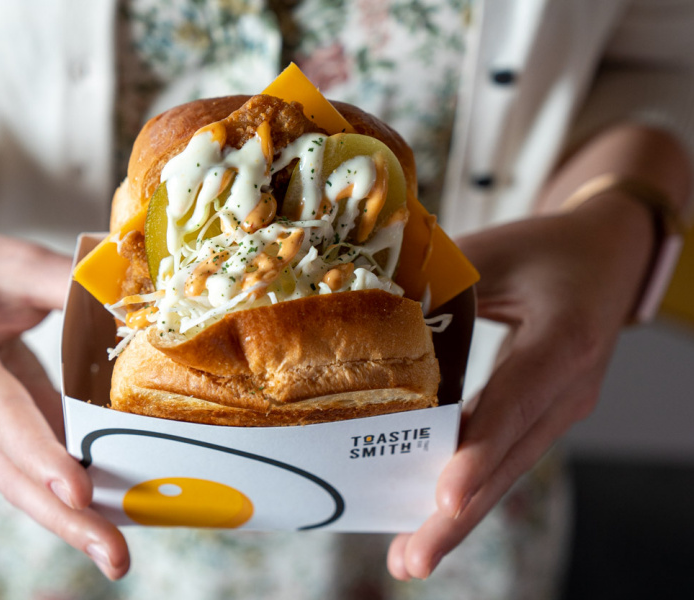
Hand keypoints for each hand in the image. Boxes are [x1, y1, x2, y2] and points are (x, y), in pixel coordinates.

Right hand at [0, 227, 129, 577]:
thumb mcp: (12, 260)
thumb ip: (69, 282)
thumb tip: (136, 303)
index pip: (1, 415)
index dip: (41, 455)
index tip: (78, 493)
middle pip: (10, 473)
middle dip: (63, 518)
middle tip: (114, 557)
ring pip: (19, 480)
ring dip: (67, 518)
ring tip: (114, 551)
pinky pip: (31, 464)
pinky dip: (65, 489)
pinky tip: (107, 509)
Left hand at [388, 193, 654, 578]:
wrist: (608, 258)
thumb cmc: (551, 249)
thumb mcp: (496, 250)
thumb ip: (438, 278)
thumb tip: (364, 301)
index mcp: (564, 338)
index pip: (517, 401)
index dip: (480, 451)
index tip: (446, 498)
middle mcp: (569, 386)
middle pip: (510, 458)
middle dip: (459, 514)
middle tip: (412, 560)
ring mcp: (560, 408)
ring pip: (508, 470)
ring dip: (461, 517)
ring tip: (411, 558)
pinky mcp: (543, 415)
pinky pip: (506, 457)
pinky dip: (471, 490)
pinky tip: (434, 520)